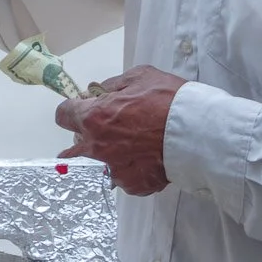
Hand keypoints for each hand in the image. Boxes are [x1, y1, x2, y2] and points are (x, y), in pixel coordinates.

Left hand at [56, 65, 184, 195]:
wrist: (198, 132)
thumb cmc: (168, 100)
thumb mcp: (139, 77)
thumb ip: (111, 85)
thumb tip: (96, 92)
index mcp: (93, 118)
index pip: (62, 115)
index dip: (73, 109)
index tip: (84, 108)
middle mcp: (97, 147)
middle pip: (76, 143)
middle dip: (89, 132)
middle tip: (113, 126)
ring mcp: (113, 170)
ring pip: (98, 162)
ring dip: (108, 153)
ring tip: (131, 144)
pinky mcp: (132, 185)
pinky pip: (121, 176)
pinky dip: (129, 168)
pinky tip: (145, 157)